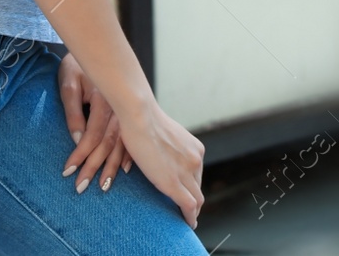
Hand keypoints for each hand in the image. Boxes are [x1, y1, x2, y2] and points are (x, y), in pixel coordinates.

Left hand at [57, 53, 131, 193]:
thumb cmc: (75, 67)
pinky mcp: (129, 112)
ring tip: (104, 185)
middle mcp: (119, 107)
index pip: (92, 135)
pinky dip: (128, 155)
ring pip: (121, 143)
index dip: (80, 154)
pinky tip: (125, 169)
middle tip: (82, 187)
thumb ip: (73, 112)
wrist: (94, 48)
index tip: (68, 172)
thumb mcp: (68, 85)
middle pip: (108, 144)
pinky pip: (131, 137)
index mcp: (104, 99)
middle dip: (95, 167)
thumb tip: (77, 140)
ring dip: (112, 166)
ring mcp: (126, 110)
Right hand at [114, 93, 205, 227]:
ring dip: (193, 211)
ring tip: (187, 219)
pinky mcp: (174, 183)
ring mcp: (187, 171)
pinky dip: (190, 217)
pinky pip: (188, 206)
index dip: (192, 186)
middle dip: (194, 200)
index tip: (188, 194)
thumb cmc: (142, 121)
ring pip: (197, 199)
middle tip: (187, 211)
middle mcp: (196, 159)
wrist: (140, 116)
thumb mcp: (162, 134)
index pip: (196, 174)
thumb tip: (157, 154)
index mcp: (194, 147)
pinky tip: (188, 223)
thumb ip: (166, 147)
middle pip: (198, 187)